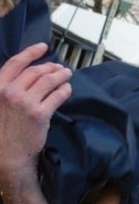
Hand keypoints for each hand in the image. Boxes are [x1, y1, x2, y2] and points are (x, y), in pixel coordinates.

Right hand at [0, 44, 71, 184]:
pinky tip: (67, 89)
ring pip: (49, 80)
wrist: (6, 156)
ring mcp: (26, 102)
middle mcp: (10, 92)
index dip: (31, 53)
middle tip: (60, 68)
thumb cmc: (1, 131)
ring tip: (67, 75)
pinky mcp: (40, 114)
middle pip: (36, 71)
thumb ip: (7, 89)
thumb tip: (26, 76)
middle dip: (51, 67)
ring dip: (61, 75)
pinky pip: (58, 95)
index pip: (16, 63)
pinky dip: (65, 90)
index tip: (43, 47)